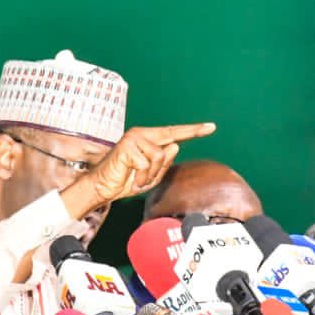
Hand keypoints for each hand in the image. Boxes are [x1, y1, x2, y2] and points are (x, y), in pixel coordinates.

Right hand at [62, 123, 215, 214]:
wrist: (103, 187)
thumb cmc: (126, 181)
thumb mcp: (151, 175)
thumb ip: (164, 162)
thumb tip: (175, 145)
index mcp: (149, 139)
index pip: (173, 133)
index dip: (193, 130)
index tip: (211, 127)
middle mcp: (142, 134)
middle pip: (170, 141)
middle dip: (179, 146)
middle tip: (182, 151)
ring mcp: (134, 138)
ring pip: (159, 156)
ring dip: (150, 174)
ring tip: (137, 178)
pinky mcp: (127, 146)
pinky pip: (146, 164)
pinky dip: (141, 177)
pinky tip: (130, 179)